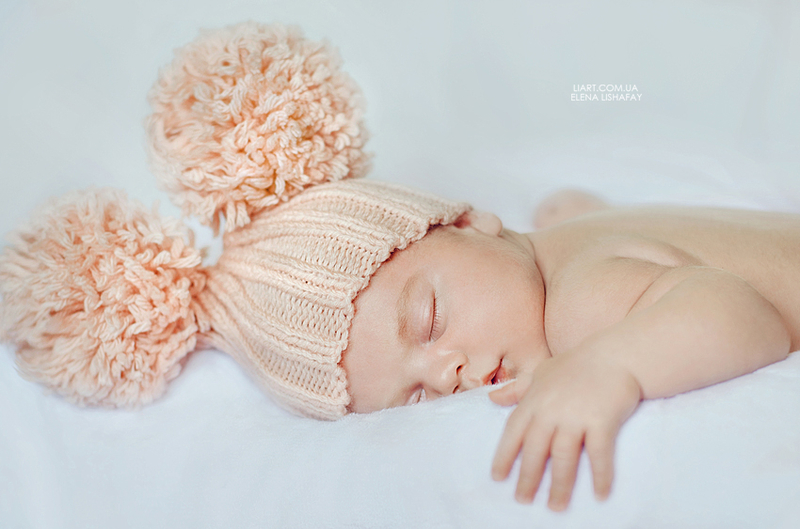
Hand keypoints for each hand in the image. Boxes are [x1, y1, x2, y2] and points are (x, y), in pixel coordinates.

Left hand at [489, 350, 640, 510]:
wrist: (616, 354)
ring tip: (556, 506)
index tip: (498, 477)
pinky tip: (600, 494)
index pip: (513, 432)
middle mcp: (551, 410)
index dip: (505, 455)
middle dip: (528, 477)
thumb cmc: (577, 365)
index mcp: (534, 399)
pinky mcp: (602, 420)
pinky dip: (600, 475)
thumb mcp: (542, 373)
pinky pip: (599, 454)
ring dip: (560, 484)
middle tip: (523, 500)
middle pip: (535, 449)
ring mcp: (576, 416)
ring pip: (563, 456)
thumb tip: (492, 399)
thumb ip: (518, 389)